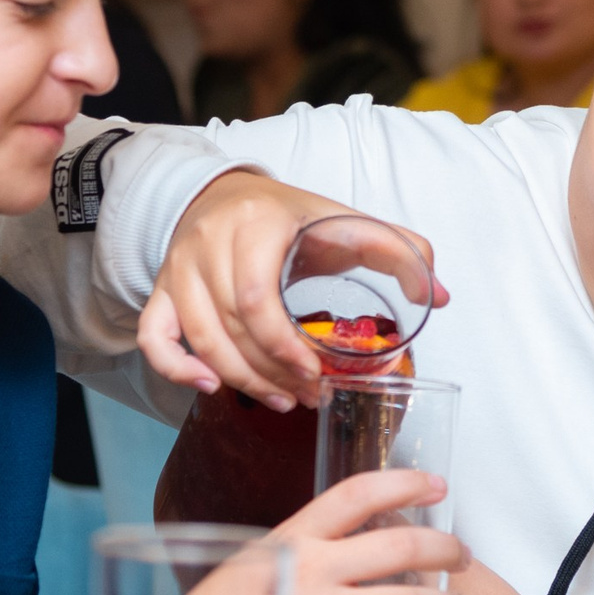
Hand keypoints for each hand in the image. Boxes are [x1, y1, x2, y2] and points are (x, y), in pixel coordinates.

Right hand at [138, 171, 446, 411]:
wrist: (224, 195)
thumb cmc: (290, 216)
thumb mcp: (344, 220)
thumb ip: (398, 251)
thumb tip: (439, 296)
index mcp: (256, 225)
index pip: (255, 299)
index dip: (283, 347)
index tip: (316, 374)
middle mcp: (208, 246)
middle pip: (231, 328)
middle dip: (273, 373)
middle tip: (311, 396)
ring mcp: (178, 271)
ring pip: (200, 341)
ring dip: (241, 381)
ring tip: (283, 399)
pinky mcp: (161, 292)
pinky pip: (154, 338)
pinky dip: (176, 368)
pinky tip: (210, 387)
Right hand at [153, 468, 470, 594]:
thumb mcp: (256, 556)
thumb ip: (305, 548)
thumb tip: (356, 543)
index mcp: (293, 537)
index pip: (358, 495)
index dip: (404, 484)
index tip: (434, 485)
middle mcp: (312, 571)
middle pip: (400, 546)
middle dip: (446, 550)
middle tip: (462, 555)